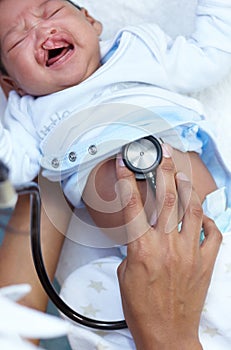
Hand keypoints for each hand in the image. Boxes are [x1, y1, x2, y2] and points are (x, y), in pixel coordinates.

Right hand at [116, 147, 221, 349]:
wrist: (167, 334)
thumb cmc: (142, 308)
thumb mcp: (124, 273)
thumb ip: (133, 246)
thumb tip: (141, 232)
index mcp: (142, 248)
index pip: (132, 204)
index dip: (127, 180)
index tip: (126, 164)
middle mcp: (167, 246)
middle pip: (167, 198)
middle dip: (164, 170)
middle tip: (163, 154)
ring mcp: (190, 252)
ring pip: (192, 209)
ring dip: (187, 187)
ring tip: (182, 175)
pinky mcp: (206, 262)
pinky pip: (213, 234)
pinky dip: (208, 220)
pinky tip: (202, 215)